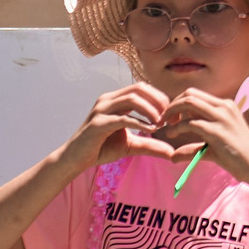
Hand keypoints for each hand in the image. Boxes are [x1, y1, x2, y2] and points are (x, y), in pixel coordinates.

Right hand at [63, 84, 177, 170]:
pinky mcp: (98, 124)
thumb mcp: (131, 145)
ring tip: (161, 123)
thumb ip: (150, 145)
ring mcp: (101, 110)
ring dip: (150, 110)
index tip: (172, 116)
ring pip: (132, 99)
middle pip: (140, 88)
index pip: (143, 88)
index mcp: (115, 100)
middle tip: (170, 117)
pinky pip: (122, 118)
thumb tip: (171, 152)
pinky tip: (150, 130)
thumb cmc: (100, 149)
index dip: (160, 98)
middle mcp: (108, 100)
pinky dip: (139, 123)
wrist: (75, 159)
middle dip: (158, 101)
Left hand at [152, 87, 248, 183]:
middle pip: (190, 94)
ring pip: (189, 103)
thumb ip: (193, 147)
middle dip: (172, 105)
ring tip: (166, 127)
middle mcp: (225, 106)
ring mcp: (222, 117)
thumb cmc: (238, 157)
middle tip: (164, 120)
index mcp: (226, 106)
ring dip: (172, 112)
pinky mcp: (217, 131)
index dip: (178, 103)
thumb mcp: (213, 147)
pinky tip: (172, 135)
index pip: (196, 94)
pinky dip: (177, 128)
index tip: (170, 117)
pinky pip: (190, 123)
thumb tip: (172, 157)